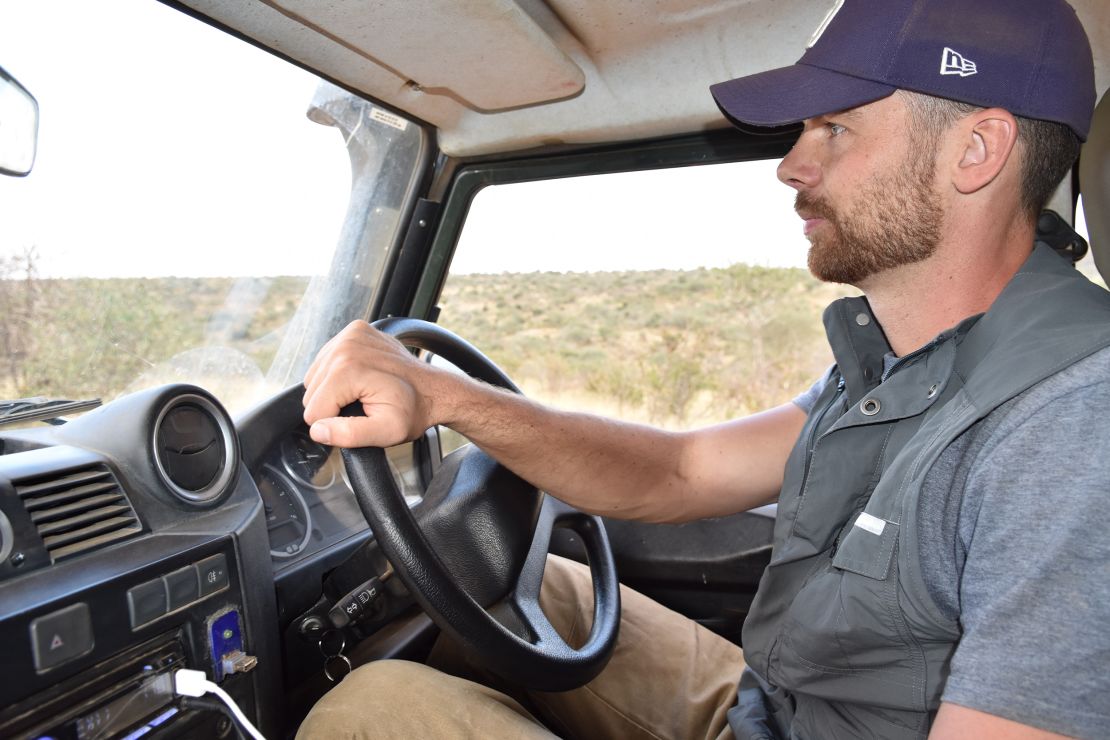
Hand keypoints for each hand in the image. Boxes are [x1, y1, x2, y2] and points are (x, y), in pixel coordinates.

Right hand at [302, 320, 439, 447]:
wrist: (433, 389)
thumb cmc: (414, 410)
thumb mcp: (387, 432)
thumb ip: (349, 434)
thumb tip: (318, 430)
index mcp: (349, 368)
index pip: (313, 411)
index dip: (334, 423)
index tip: (360, 418)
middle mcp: (346, 345)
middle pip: (311, 393)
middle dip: (334, 406)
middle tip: (364, 405)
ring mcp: (350, 334)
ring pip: (316, 378)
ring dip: (335, 391)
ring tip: (364, 393)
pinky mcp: (353, 331)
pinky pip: (326, 362)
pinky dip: (339, 375)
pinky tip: (361, 379)